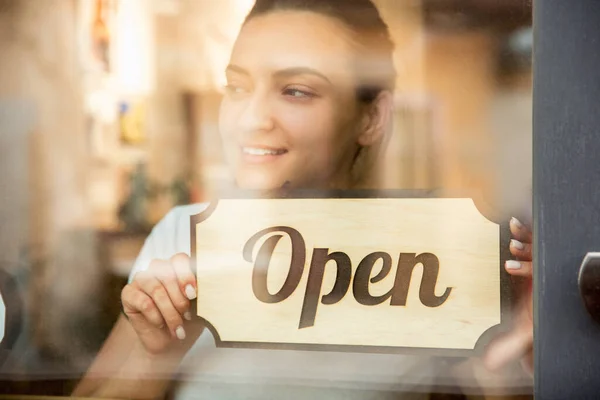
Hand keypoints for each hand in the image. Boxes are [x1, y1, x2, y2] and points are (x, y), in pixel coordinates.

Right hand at [121, 253, 202, 354]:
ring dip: (169, 311)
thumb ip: (201, 292)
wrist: (171, 343)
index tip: (193, 295)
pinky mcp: (128, 293)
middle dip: (179, 299)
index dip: (186, 276)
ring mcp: (142, 279)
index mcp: (177, 267)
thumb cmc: (187, 320)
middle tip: (187, 316)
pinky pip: (144, 301)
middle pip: (167, 274)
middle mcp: (158, 269)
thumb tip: (206, 285)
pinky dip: (155, 316)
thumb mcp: (200, 305)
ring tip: (177, 326)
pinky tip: (160, 324)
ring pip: (156, 288)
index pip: (180, 259)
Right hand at [483, 217, 532, 374]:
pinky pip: (535, 244)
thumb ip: (506, 348)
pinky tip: (516, 224)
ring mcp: (543, 269)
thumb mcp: (521, 336)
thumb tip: (487, 362)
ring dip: (527, 237)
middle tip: (513, 247)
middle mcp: (546, 279)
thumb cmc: (532, 326)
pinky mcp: (536, 261)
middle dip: (526, 252)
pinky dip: (526, 233)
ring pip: (540, 248)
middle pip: (541, 259)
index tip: (509, 266)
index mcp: (544, 294)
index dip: (525, 270)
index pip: (538, 278)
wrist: (541, 318)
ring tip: (515, 228)